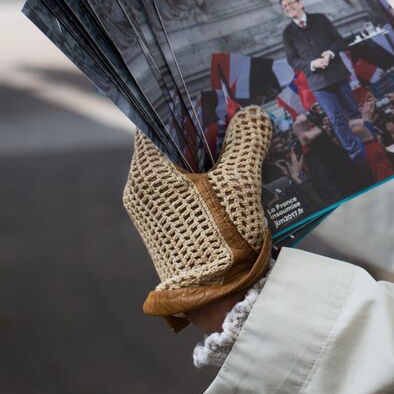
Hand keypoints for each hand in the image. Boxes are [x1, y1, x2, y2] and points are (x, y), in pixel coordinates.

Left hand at [122, 106, 272, 331]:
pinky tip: (242, 178)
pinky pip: (187, 194)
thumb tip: (252, 115)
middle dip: (205, 131)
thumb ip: (246, 141)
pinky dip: (209, 183)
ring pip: (182, 171)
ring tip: (246, 143)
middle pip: (171, 146)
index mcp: (147, 172)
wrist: (219, 301)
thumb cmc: (221, 235)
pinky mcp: (169, 231)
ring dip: (211, 158)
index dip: (181, 104)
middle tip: (237, 114)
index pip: (155, 122)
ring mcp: (153, 213)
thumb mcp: (239, 181)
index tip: (209, 92)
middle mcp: (141, 190)